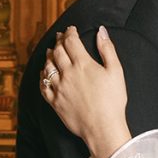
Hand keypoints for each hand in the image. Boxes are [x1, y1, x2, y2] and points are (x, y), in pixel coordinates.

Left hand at [40, 25, 132, 157]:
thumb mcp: (116, 71)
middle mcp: (67, 74)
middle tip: (60, 37)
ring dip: (48, 56)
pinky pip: (42, 86)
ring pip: (47, 66)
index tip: (71, 29)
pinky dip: (42, 76)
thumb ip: (107, 49)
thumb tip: (101, 31)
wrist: (102, 127)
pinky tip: (43, 74)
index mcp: (82, 64)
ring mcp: (59, 88)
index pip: (71, 41)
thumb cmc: (113, 100)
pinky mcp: (54, 102)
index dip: (70, 32)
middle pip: (57, 51)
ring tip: (50, 51)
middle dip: (58, 41)